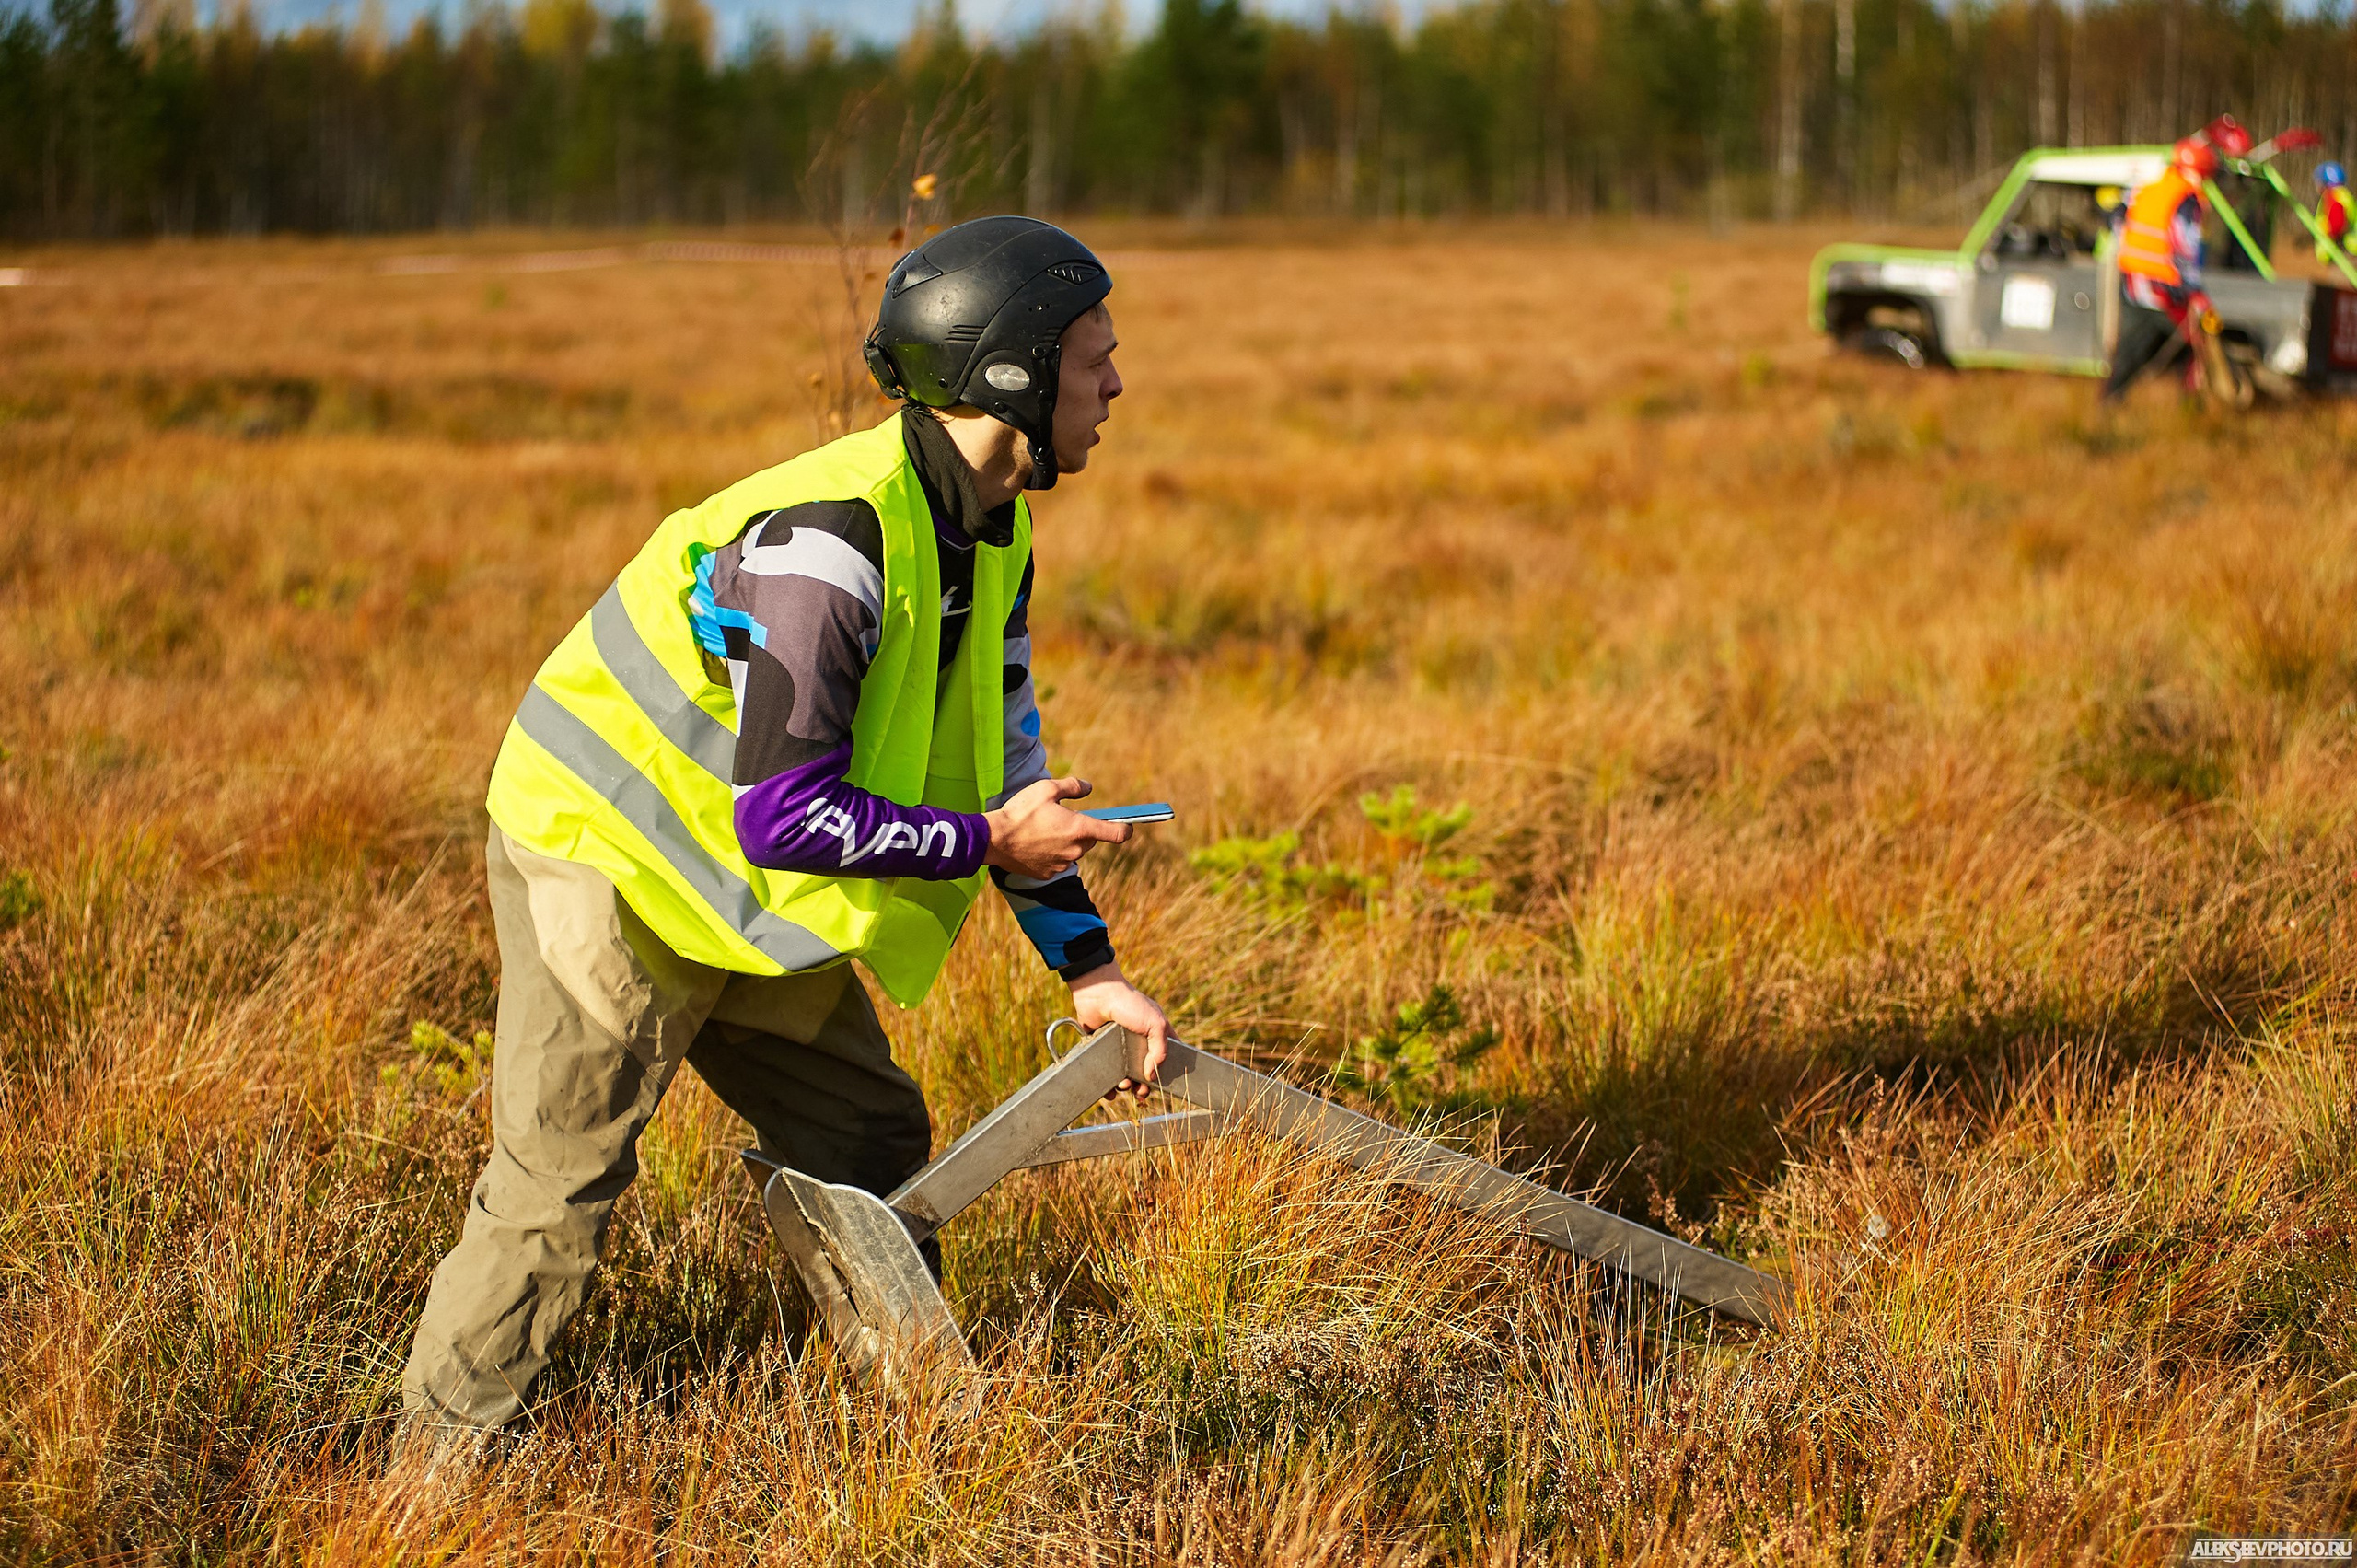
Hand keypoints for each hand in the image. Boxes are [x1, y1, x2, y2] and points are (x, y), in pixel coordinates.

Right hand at [984, 777, 1128, 880]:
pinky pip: (1057, 862)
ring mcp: (1062, 864)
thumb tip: (1089, 788)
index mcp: (1079, 828)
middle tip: (1060, 819)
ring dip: (1065, 842)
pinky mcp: (1048, 874)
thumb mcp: (1046, 788)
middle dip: (1082, 830)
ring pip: (1073, 851)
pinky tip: (1034, 844)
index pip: (1116, 833)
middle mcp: (1075, 849)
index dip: (1126, 829)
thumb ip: (1072, 787)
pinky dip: (1051, 854)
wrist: (994, 840)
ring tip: (1042, 830)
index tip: (1128, 825)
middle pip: (1090, 840)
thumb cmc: (1020, 811)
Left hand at [1066, 962, 1170, 1100]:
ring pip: (1127, 1075)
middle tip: (1141, 1092)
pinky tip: (1109, 1091)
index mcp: (1156, 1034)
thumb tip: (1151, 1075)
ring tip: (1124, 1086)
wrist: (1098, 995)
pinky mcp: (1104, 1050)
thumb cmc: (1130, 1004)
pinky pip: (1107, 1073)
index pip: (1167, 1057)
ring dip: (1127, 1086)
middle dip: (1145, 1085)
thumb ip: (1159, 1050)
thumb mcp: (1155, 1024)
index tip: (1162, 1084)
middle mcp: (1140, 1042)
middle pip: (1146, 1071)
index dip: (1167, 1072)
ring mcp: (1121, 1047)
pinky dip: (1109, 1086)